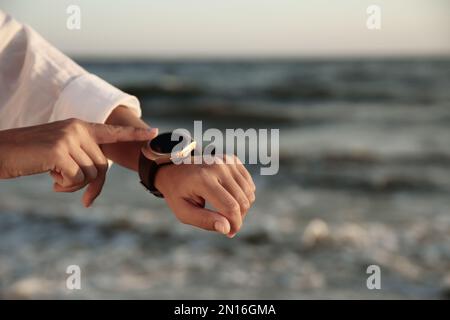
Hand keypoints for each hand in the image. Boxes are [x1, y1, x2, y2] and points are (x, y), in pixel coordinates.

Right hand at [0, 118, 157, 205]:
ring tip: (55, 179)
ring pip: (91, 174)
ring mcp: (69, 138)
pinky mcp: (59, 151)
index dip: (134, 135)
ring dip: (75, 186)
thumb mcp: (59, 152)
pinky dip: (66, 186)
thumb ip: (81, 157)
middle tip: (74, 192)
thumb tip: (98, 178)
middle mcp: (77, 129)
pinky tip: (50, 180)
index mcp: (79, 126)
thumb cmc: (29, 156)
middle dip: (92, 184)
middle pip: (102, 166)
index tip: (154, 133)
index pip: (111, 131)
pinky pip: (77, 179)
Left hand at [155, 154, 255, 237]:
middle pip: (242, 201)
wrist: (174, 168)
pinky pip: (249, 184)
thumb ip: (204, 221)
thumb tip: (227, 229)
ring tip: (226, 213)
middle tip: (227, 226)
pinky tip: (229, 199)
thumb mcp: (183, 211)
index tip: (229, 233)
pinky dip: (243, 196)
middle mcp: (218, 167)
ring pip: (249, 193)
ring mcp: (227, 161)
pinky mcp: (233, 160)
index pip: (230, 207)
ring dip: (242, 208)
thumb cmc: (178, 193)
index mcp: (203, 179)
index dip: (235, 224)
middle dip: (238, 218)